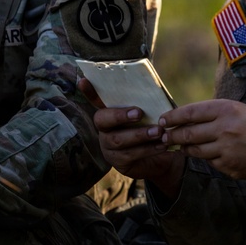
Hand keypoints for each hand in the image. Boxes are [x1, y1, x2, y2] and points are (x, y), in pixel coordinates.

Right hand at [88, 80, 184, 196]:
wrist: (162, 155)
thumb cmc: (153, 126)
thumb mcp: (151, 112)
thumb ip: (146, 101)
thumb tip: (152, 81)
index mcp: (110, 113)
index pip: (95, 100)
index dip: (89, 92)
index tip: (83, 81)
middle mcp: (104, 129)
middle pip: (103, 121)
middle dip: (120, 116)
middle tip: (139, 113)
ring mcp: (109, 147)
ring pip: (118, 140)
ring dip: (139, 135)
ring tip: (158, 131)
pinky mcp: (119, 162)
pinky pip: (130, 155)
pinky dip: (148, 149)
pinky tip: (162, 144)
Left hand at [159, 99, 245, 179]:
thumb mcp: (239, 109)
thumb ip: (214, 114)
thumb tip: (187, 119)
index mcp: (226, 109)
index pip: (189, 112)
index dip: (172, 117)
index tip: (162, 120)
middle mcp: (224, 129)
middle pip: (187, 134)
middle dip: (171, 136)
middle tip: (163, 137)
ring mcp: (227, 150)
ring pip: (195, 150)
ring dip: (186, 148)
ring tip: (181, 146)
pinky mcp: (230, 167)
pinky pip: (210, 163)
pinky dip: (207, 158)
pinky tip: (211, 154)